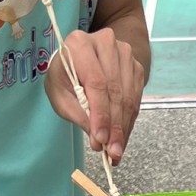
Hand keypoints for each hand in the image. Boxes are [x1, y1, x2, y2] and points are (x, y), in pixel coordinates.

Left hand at [45, 27, 144, 163]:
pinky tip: (122, 136)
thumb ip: (77, 113)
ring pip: (128, 97)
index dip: (100, 113)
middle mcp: (106, 43)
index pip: (96, 82)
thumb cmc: (66, 75)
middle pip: (115, 91)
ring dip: (123, 127)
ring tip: (117, 149)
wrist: (82, 56)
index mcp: (80, 44)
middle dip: (114, 126)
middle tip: (112, 152)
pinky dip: (129, 120)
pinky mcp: (136, 66)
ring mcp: (124, 53)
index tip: (101, 139)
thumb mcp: (59, 93)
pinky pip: (136, 98)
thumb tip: (98, 139)